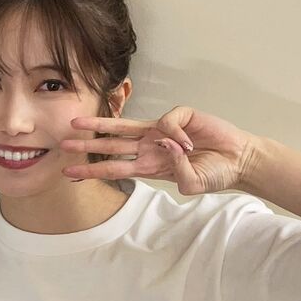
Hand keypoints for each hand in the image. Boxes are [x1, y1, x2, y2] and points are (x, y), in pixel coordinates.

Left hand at [60, 105, 255, 194]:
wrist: (238, 159)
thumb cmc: (216, 173)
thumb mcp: (194, 184)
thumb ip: (178, 171)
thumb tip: (164, 146)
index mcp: (150, 165)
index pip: (115, 168)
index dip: (93, 170)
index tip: (70, 174)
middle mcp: (150, 146)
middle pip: (111, 145)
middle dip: (87, 145)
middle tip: (62, 145)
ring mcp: (162, 130)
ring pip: (125, 125)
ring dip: (101, 124)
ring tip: (79, 124)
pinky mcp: (180, 116)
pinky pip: (167, 122)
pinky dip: (176, 134)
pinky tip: (190, 144)